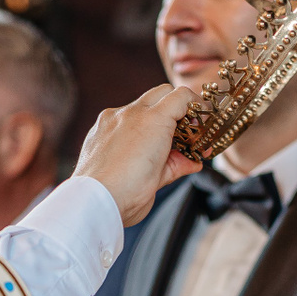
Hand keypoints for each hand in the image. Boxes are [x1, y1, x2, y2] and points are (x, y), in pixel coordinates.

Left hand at [72, 84, 201, 225]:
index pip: (180, 96)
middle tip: (184, 130)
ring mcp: (112, 120)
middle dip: (176, 108)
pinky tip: (135, 149)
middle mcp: (131, 113)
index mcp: (152, 120)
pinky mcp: (97, 130)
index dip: (195, 107)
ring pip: (139, 105)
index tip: (201, 121)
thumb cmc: (129, 190)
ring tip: (159, 143)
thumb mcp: (163, 177)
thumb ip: (179, 163)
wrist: (95, 201)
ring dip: (153, 119)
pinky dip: (131, 128)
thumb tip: (192, 162)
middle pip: (161, 93)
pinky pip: (119, 118)